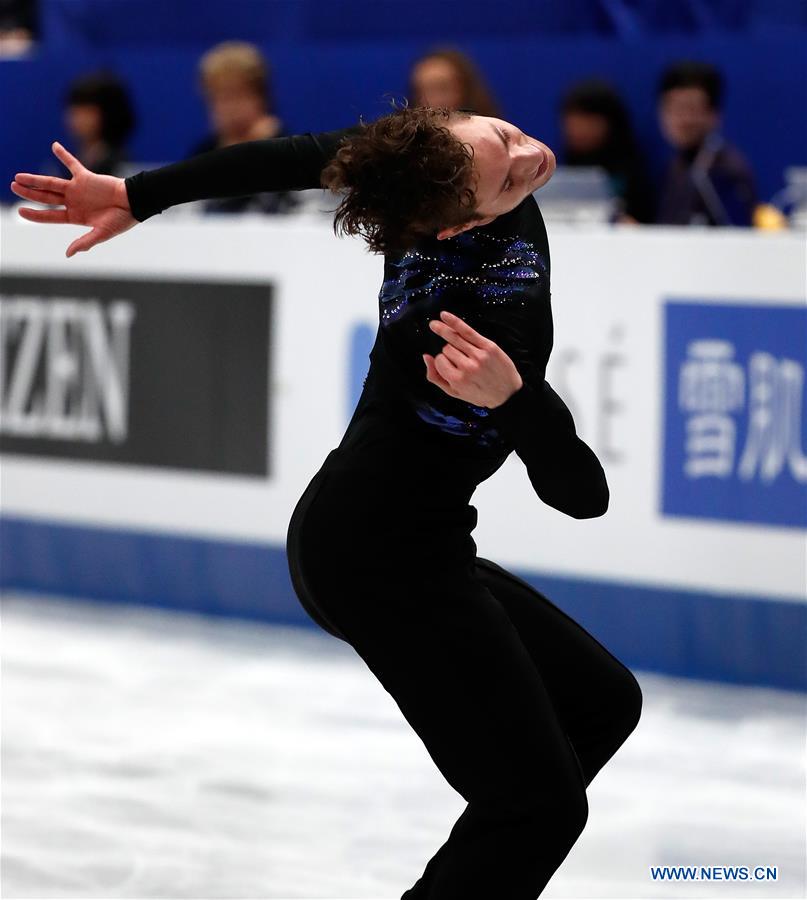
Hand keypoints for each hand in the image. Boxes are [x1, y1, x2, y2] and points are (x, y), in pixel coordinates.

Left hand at [10, 141, 137, 257]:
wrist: (135, 203)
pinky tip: (54, 146)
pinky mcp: (86, 177)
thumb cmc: (121, 220)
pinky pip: (72, 164)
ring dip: (35, 179)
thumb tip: (68, 254)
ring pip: (51, 183)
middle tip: (13, 187)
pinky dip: (63, 155)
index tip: (20, 211)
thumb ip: (85, 242)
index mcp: (75, 217)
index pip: (50, 215)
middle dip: (29, 194)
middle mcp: (73, 202)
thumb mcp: (102, 233)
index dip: (35, 214)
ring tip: (19, 176)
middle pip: (46, 198)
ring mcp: (78, 189)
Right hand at [423, 310, 522, 407]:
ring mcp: (479, 356)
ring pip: (454, 339)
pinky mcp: (489, 347)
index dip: (442, 361)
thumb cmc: (479, 394)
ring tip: (434, 325)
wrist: (507, 394)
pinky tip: (444, 315)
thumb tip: (426, 357)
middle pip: (447, 349)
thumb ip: (436, 377)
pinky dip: (454, 322)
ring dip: (445, 333)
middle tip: (459, 359)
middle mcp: (467, 367)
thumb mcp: (455, 393)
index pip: (439, 360)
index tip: (449, 365)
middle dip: (448, 351)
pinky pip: (467, 331)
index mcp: (457, 380)